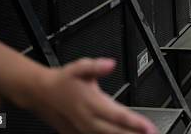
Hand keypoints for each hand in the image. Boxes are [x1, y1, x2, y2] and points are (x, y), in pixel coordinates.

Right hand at [29, 58, 157, 133]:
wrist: (42, 93)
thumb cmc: (63, 81)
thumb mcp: (79, 67)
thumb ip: (96, 66)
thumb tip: (110, 64)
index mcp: (91, 103)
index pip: (117, 115)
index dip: (134, 122)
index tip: (148, 127)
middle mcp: (88, 119)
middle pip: (115, 131)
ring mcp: (83, 129)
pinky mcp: (79, 133)